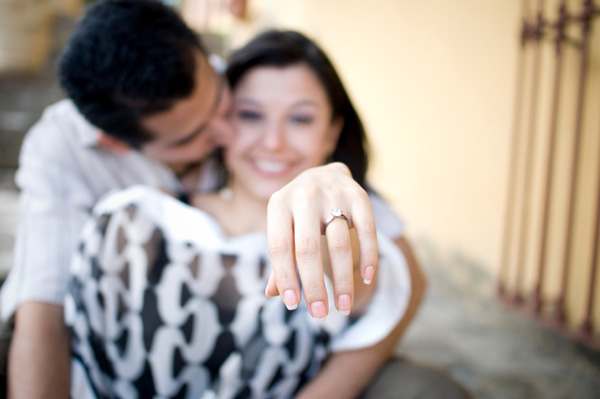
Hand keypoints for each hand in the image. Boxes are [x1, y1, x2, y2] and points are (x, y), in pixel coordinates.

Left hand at [265, 162, 377, 318]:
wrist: (325, 173)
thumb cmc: (298, 212)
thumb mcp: (283, 227)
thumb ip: (280, 258)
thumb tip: (272, 294)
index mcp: (278, 204)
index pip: (279, 247)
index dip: (285, 278)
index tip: (293, 306)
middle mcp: (304, 196)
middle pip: (308, 248)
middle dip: (315, 285)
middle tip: (320, 314)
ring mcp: (333, 194)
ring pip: (339, 243)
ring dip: (342, 279)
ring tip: (343, 306)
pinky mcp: (359, 195)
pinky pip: (367, 231)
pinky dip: (368, 257)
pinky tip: (366, 279)